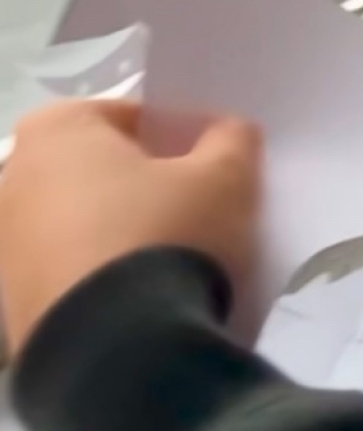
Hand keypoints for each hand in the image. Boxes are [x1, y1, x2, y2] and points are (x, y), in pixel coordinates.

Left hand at [0, 100, 260, 355]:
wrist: (122, 355)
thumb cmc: (169, 235)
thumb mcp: (225, 176)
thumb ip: (231, 139)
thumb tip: (229, 131)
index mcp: (57, 132)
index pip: (131, 116)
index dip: (179, 135)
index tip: (208, 162)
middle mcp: (16, 180)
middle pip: (102, 166)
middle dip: (147, 180)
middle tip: (196, 203)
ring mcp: (8, 246)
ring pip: (85, 218)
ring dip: (126, 226)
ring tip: (176, 254)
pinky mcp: (14, 303)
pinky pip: (72, 268)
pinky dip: (105, 270)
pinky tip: (146, 291)